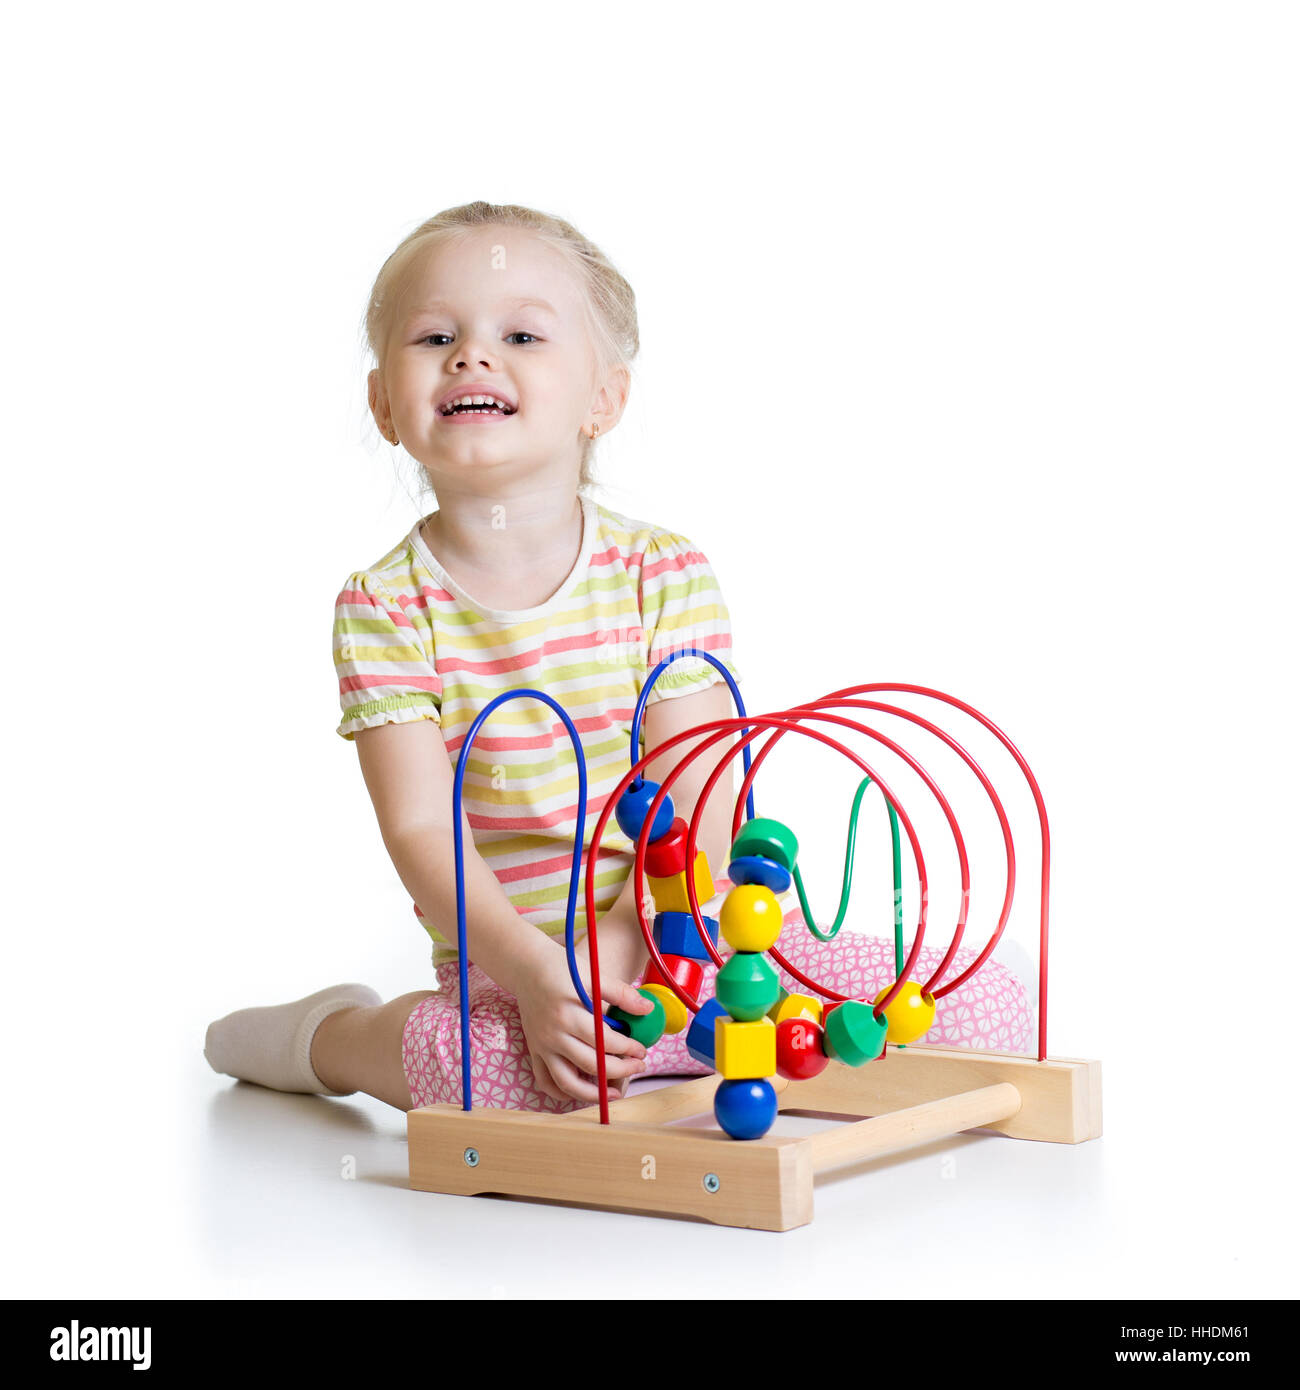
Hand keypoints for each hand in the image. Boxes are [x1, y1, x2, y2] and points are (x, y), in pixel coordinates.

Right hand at [514, 938, 654, 1105]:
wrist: (526, 966)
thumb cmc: (562, 968)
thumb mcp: (592, 975)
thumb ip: (621, 993)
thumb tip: (648, 1009)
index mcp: (568, 1014)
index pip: (604, 1041)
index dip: (627, 1048)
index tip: (642, 1050)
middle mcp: (553, 1034)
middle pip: (590, 1064)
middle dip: (620, 1070)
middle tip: (638, 1067)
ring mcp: (541, 1045)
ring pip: (567, 1082)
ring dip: (592, 1093)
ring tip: (613, 1094)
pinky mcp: (534, 1050)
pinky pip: (545, 1080)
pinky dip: (561, 1092)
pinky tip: (580, 1092)